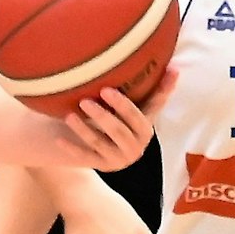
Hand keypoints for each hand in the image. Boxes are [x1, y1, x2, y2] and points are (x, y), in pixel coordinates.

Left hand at [54, 69, 177, 171]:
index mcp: (146, 130)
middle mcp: (135, 148)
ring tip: (68, 115)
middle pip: (117, 130)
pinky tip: (59, 138)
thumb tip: (176, 67)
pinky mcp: (100, 166)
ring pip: (99, 143)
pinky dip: (72, 148)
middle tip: (84, 101)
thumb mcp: (143, 108)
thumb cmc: (128, 120)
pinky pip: (85, 158)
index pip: (136, 116)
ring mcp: (117, 159)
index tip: (106, 90)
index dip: (122, 104)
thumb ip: (157, 91)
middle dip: (101, 116)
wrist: (113, 150)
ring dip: (83, 130)